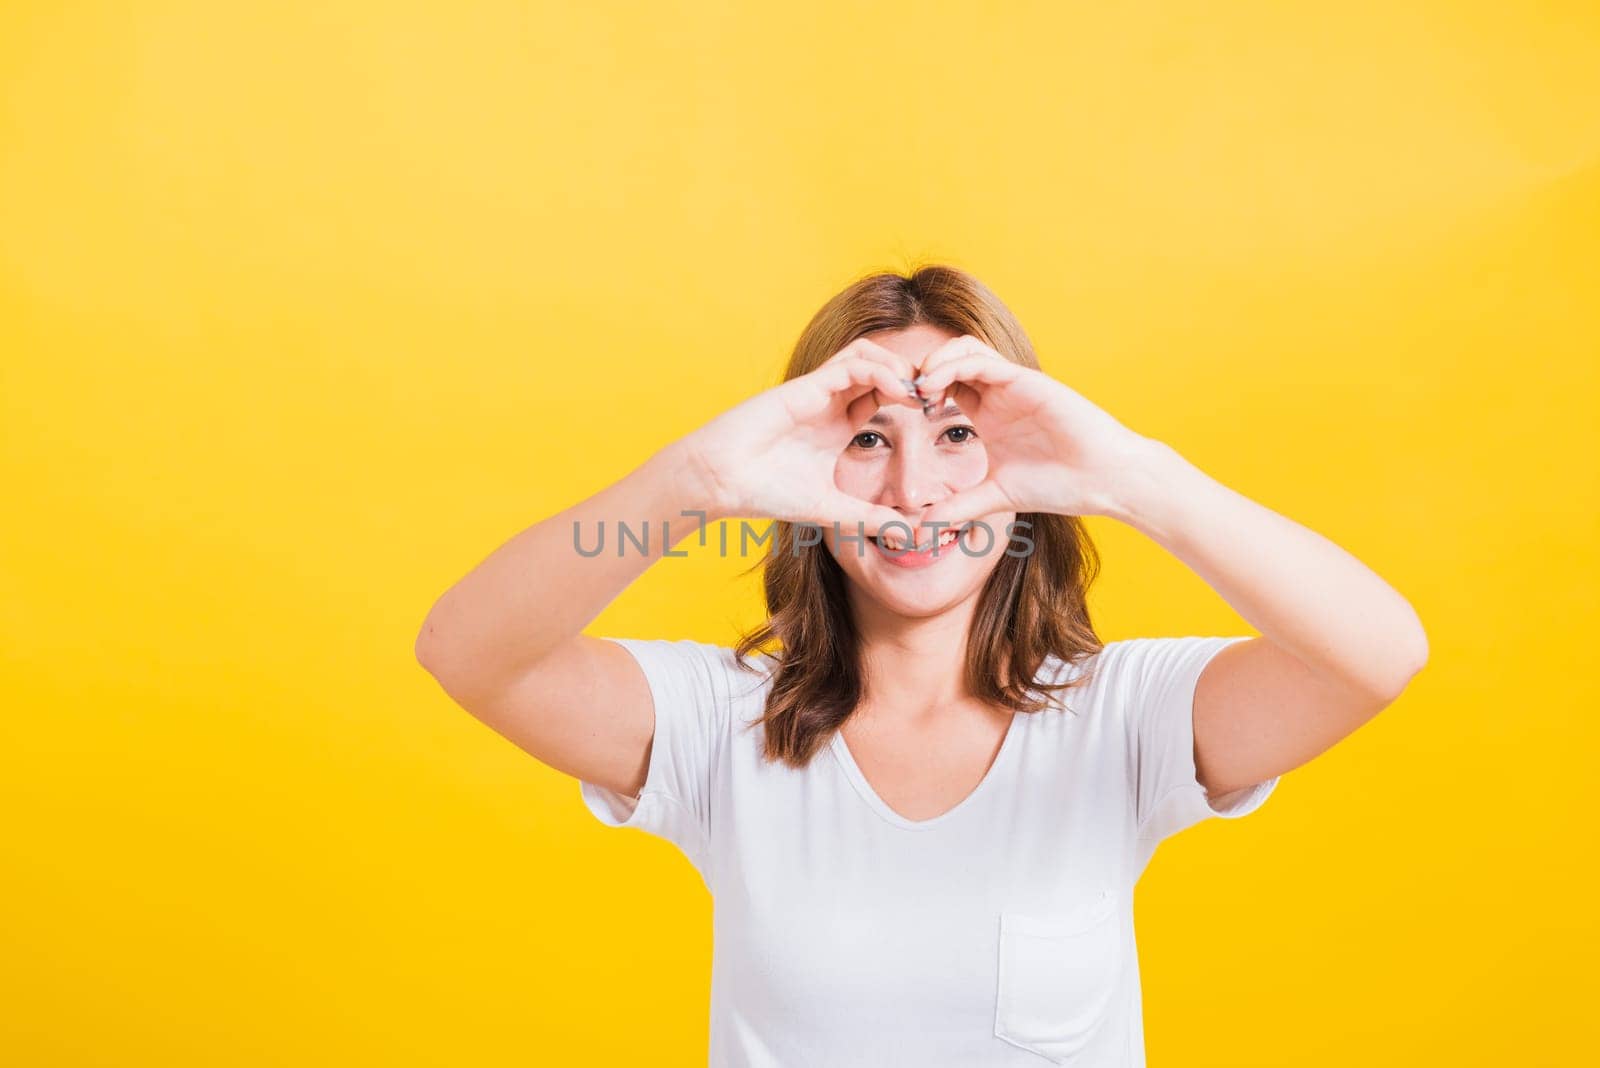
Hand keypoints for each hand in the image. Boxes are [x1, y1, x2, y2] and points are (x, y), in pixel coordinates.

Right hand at [676, 339, 925, 535]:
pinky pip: (852, 364)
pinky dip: (881, 370)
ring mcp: (819, 391)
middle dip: (914, 378)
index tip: (940, 419)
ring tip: (922, 392)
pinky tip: (901, 391)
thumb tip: (908, 534)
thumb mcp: (831, 508)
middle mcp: (832, 403)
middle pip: (882, 370)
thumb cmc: (767, 492)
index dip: (914, 401)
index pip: (885, 397)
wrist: (723, 482)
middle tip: (941, 397)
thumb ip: (867, 517)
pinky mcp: (807, 385)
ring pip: (869, 356)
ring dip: (900, 368)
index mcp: (840, 426)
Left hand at [909, 335, 1159, 528]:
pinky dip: (953, 366)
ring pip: (963, 350)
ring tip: (914, 388)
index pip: (943, 388)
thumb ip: (961, 506)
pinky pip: (982, 360)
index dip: (915, 394)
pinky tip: (933, 387)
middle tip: (896, 394)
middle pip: (949, 361)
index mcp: (988, 416)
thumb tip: (924, 526)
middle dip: (918, 372)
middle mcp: (997, 394)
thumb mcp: (997, 496)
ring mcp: (1012, 384)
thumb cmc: (1061, 485)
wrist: (1106, 480)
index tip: (891, 414)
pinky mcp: (1027, 380)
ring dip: (933, 363)